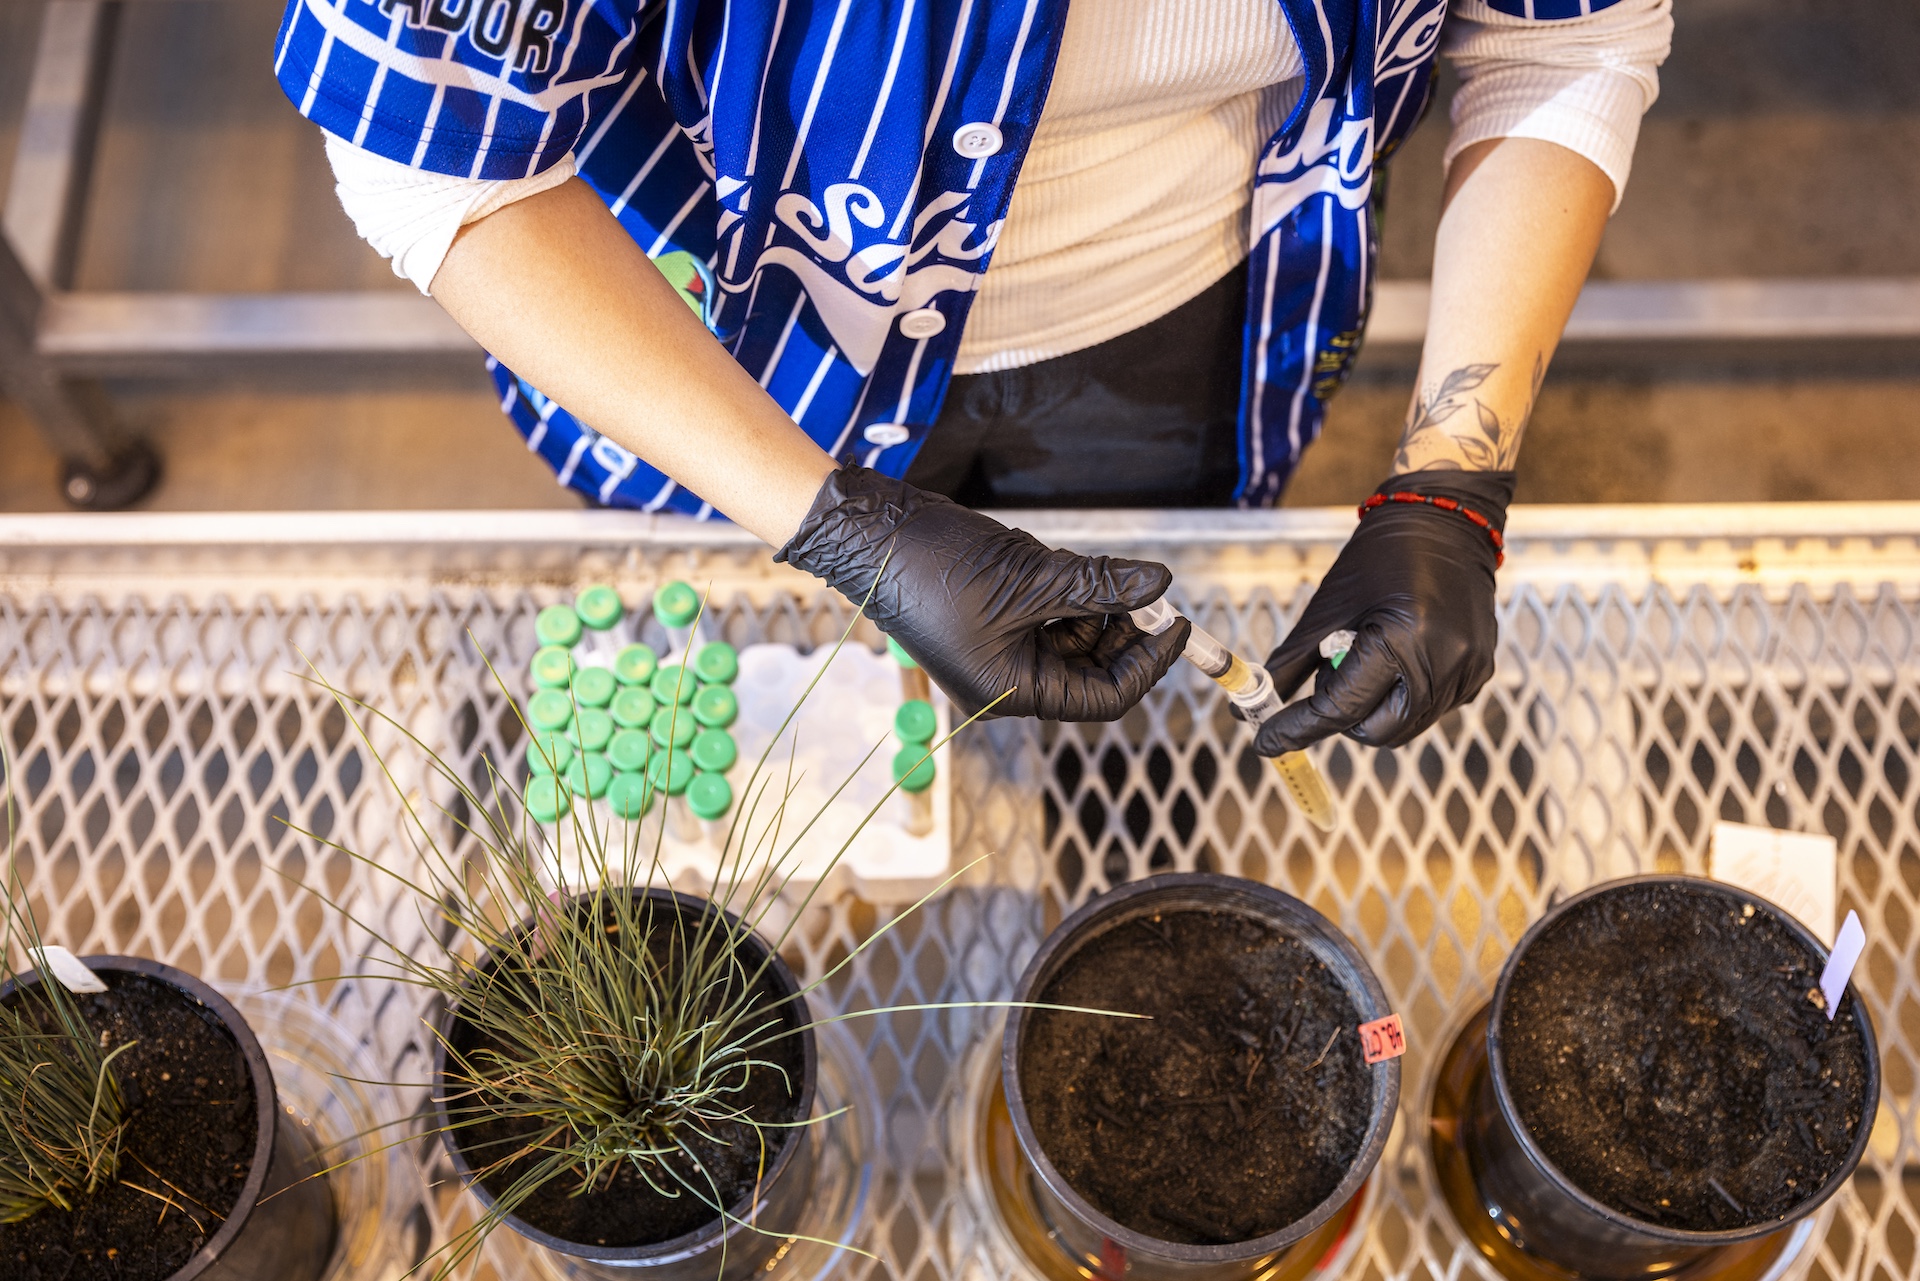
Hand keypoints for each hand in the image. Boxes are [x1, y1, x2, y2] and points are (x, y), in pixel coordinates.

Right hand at [775, 467, 1189, 719]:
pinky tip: (1054, 563)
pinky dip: (1063, 592)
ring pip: (1071, 638)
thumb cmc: (935, 566)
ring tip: (1086, 567)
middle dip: (1121, 630)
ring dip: (1091, 604)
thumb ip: (1099, 586)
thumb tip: (1160, 584)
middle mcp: (1005, 681)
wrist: (871, 533)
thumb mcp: (1031, 577)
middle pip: (1091, 670)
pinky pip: (1045, 615)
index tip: (1178, 622)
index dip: (1147, 662)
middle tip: (1145, 589)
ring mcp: (997, 652)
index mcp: (1011, 691)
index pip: (1103, 697)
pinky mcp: (990, 621)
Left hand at [1253, 471, 1512, 753]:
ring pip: (1405, 725)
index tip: (1267, 742)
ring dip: (1375, 708)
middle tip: (1331, 678)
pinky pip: (1432, 708)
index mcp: (1402, 640)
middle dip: (1345, 719)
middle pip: (1378, 731)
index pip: (1341, 708)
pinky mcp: (1480, 671)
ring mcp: (1468, 669)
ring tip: (1368, 656)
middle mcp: (1443, 661)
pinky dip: (1404, 697)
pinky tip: (1399, 656)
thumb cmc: (1379, 557)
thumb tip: (1252, 705)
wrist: (1444, 522)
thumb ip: (1290, 662)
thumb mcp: (1327, 607)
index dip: (1298, 728)